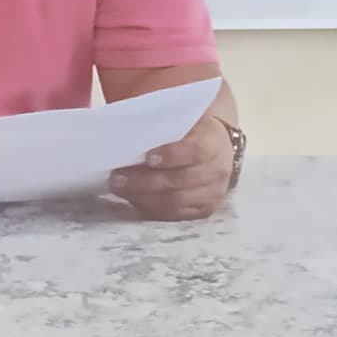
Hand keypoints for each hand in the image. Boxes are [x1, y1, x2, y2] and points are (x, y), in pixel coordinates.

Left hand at [109, 106, 236, 220]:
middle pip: (179, 180)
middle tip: (117, 178)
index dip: (171, 155)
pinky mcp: (203, 210)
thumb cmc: (192, 132)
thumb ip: (163, 125)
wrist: (219, 149)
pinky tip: (133, 200)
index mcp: (213, 142)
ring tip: (120, 189)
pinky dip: (150, 209)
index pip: (195, 150)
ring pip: (175, 201)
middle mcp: (217, 170)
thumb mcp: (185, 121)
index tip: (147, 157)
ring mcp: (212, 193)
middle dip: (144, 181)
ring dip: (142, 197)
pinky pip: (174, 215)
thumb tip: (126, 132)